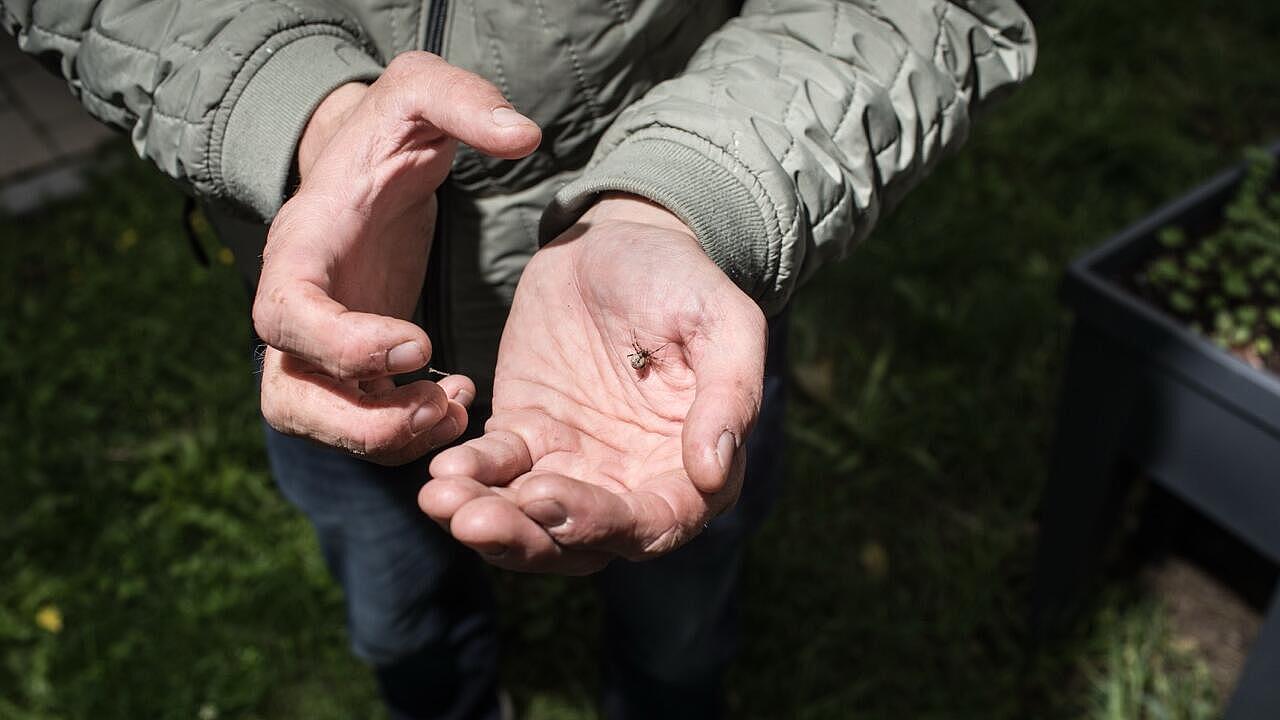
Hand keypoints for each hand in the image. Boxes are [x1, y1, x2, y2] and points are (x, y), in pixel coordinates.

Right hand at [253, 52, 540, 464]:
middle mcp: (294, 311)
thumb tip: (525, 136)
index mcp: (299, 248)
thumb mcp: (419, 93)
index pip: (286, 314)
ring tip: (455, 413)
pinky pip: (360, 427)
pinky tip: (456, 407)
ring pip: (322, 426)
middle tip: (439, 405)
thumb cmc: (387, 134)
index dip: (341, 343)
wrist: (367, 171)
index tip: (419, 343)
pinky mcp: (349, 370)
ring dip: (387, 439)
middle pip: (289, 398)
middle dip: (361, 421)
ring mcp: (315, 348)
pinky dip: (405, 435)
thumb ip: (463, 101)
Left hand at [420, 194, 766, 572]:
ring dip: (487, 520)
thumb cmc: (682, 279)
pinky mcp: (527, 435)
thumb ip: (731, 394)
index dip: (599, 524)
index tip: (545, 499)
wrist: (618, 238)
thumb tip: (712, 471)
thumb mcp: (723, 322)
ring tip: (441, 500)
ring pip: (530, 519)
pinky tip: (442, 469)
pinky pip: (496, 469)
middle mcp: (633, 482)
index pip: (652, 525)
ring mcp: (575, 464)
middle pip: (580, 541)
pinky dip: (469, 476)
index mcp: (691, 469)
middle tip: (473, 520)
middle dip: (525, 538)